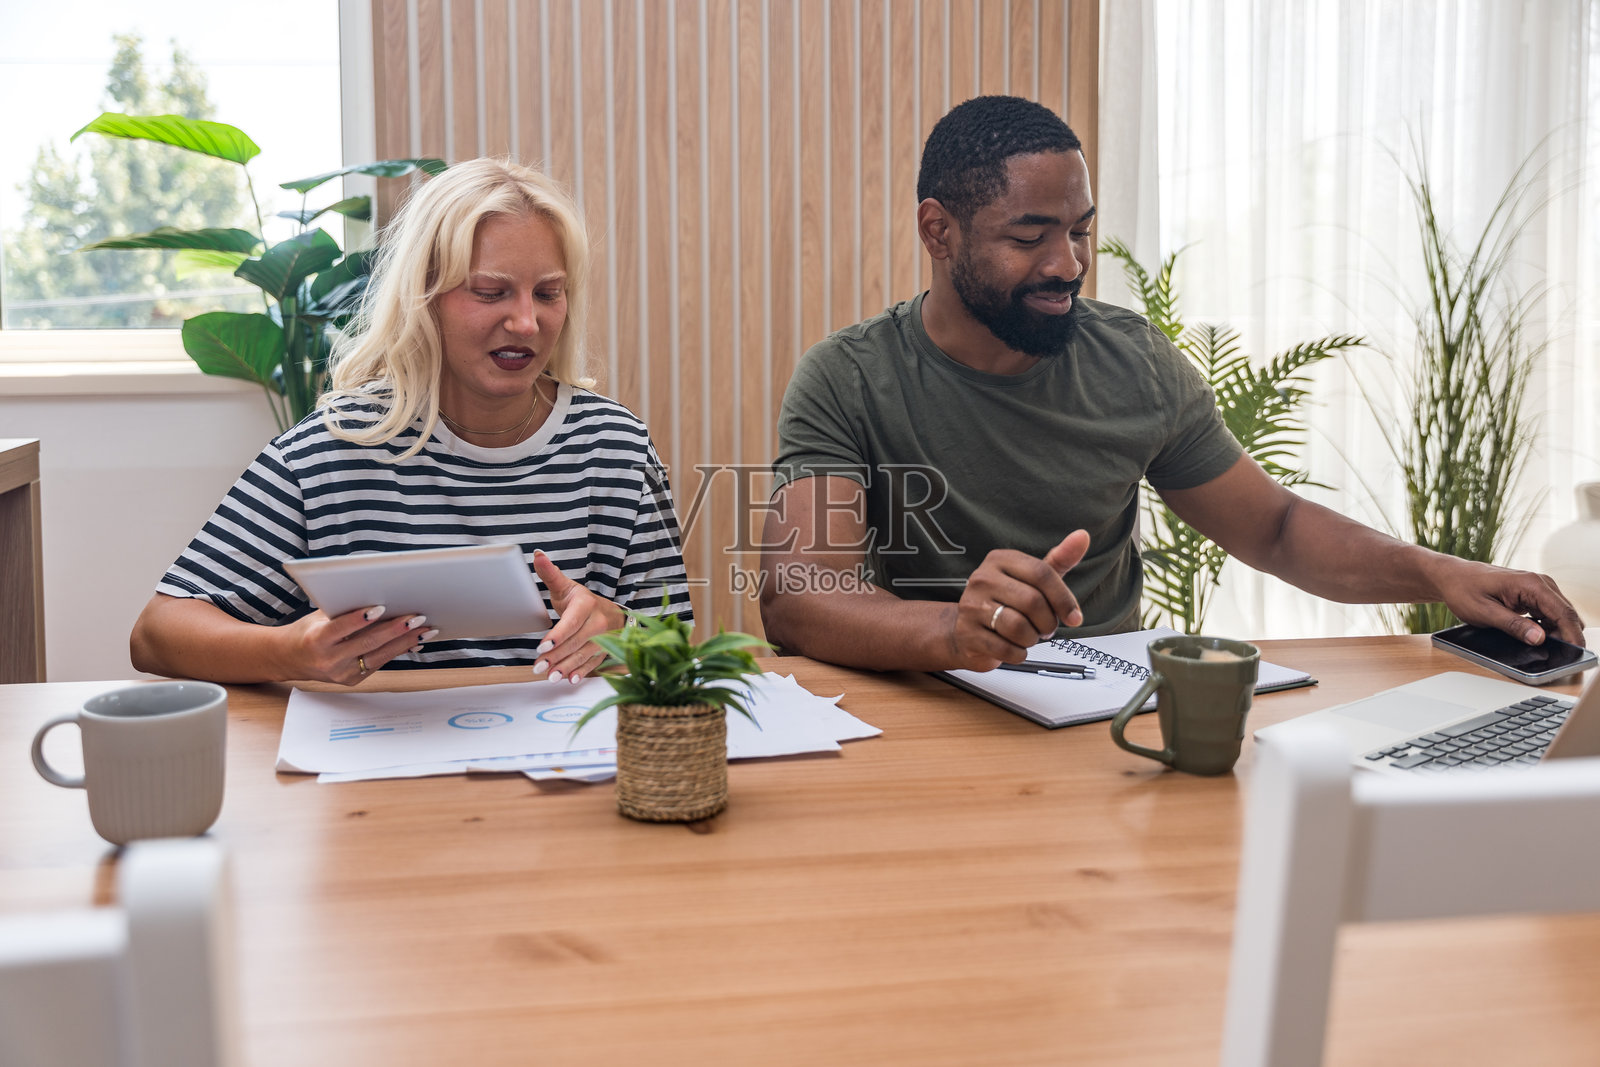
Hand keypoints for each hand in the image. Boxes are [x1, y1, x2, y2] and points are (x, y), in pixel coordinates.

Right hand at [277, 605, 435, 684]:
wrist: (289, 659)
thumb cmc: (307, 631)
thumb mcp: (317, 617)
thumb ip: (343, 610)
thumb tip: (378, 595)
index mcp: (316, 640)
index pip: (341, 628)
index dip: (361, 619)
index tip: (381, 607)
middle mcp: (330, 660)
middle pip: (367, 644)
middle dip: (395, 630)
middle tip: (417, 618)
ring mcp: (342, 673)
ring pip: (379, 656)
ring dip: (405, 641)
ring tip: (426, 629)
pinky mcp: (353, 680)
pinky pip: (380, 663)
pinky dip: (398, 650)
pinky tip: (415, 640)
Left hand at [532, 551, 626, 682]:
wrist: (610, 612)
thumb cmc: (582, 601)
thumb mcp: (566, 586)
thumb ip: (550, 573)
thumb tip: (537, 555)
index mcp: (587, 605)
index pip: (571, 623)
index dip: (557, 636)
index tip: (542, 647)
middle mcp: (598, 622)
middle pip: (575, 642)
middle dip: (556, 656)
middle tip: (538, 667)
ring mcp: (604, 638)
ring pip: (583, 655)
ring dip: (566, 667)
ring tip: (550, 677)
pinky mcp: (605, 651)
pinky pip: (593, 664)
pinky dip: (581, 672)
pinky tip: (570, 680)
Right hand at [946, 530, 1090, 671]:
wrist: (967, 631)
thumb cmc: (1007, 602)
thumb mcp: (1033, 579)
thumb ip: (1059, 560)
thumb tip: (1082, 537)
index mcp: (1000, 560)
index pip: (1041, 573)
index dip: (1064, 598)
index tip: (1074, 616)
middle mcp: (982, 578)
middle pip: (1032, 602)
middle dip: (1048, 622)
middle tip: (1046, 628)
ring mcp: (971, 605)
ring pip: (1018, 627)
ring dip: (1032, 639)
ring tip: (1027, 636)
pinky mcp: (967, 633)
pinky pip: (1006, 649)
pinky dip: (1018, 653)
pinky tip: (1013, 647)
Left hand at [1431, 557, 1586, 646]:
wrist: (1452, 577)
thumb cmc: (1463, 589)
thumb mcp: (1484, 612)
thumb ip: (1513, 626)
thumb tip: (1539, 638)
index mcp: (1531, 584)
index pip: (1563, 613)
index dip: (1573, 636)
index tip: (1575, 654)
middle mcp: (1540, 583)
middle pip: (1567, 615)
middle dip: (1567, 636)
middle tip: (1560, 657)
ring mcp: (1539, 588)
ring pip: (1561, 616)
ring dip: (1557, 632)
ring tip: (1547, 650)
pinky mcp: (1534, 595)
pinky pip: (1550, 614)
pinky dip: (1548, 627)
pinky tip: (1536, 638)